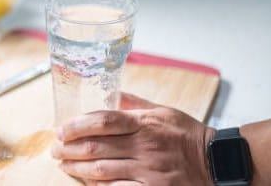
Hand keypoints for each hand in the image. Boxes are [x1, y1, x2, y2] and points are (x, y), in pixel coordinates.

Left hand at [51, 93, 214, 185]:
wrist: (215, 162)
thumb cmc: (187, 135)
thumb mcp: (163, 111)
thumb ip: (134, 103)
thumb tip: (111, 93)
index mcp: (145, 123)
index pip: (104, 120)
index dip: (78, 125)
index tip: (61, 129)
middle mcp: (144, 146)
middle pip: (97, 146)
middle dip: (69, 148)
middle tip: (55, 149)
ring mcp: (148, 170)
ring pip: (101, 170)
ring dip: (77, 168)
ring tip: (64, 165)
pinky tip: (86, 182)